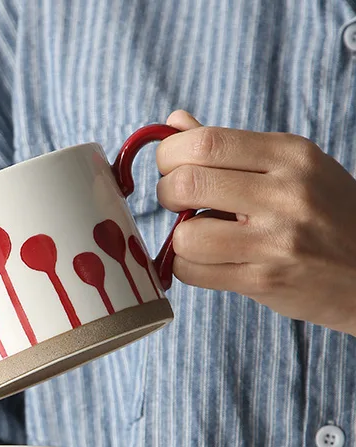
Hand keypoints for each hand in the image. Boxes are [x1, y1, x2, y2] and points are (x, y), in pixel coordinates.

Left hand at [155, 110, 355, 335]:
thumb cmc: (323, 215)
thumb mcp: (290, 169)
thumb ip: (230, 149)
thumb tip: (174, 122)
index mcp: (290, 155)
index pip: (206, 143)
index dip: (170, 155)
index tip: (171, 168)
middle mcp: (285, 193)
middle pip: (187, 184)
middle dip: (167, 194)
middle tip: (178, 203)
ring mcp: (276, 239)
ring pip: (186, 235)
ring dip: (180, 239)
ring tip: (201, 237)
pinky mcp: (265, 280)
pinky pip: (195, 272)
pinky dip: (188, 268)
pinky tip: (209, 262)